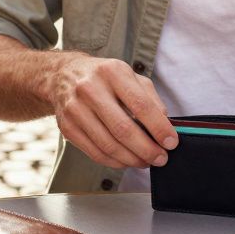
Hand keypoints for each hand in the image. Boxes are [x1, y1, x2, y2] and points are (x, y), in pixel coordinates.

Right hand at [47, 54, 177, 169]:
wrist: (62, 75)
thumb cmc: (103, 77)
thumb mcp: (129, 76)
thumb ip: (149, 98)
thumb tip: (164, 126)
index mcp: (112, 72)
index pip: (140, 105)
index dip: (159, 128)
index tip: (172, 143)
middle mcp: (90, 88)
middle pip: (123, 129)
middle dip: (147, 149)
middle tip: (161, 158)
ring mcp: (75, 109)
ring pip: (109, 145)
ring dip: (132, 159)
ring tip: (146, 162)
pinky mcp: (67, 127)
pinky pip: (95, 153)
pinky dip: (115, 162)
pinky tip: (127, 161)